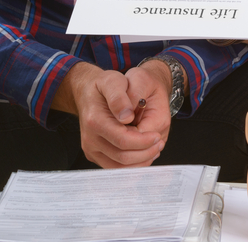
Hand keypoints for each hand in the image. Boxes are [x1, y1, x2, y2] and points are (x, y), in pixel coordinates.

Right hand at [53, 62, 168, 168]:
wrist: (87, 92)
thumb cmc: (103, 85)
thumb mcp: (112, 80)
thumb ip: (119, 97)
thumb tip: (127, 117)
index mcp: (95, 121)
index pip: (123, 140)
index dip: (143, 141)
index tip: (158, 136)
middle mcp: (90, 139)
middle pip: (122, 157)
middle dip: (146, 152)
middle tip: (160, 142)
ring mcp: (91, 149)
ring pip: (119, 167)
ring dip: (141, 161)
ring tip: (155, 148)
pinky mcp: (95, 155)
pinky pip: (115, 168)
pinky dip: (132, 164)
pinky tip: (144, 152)